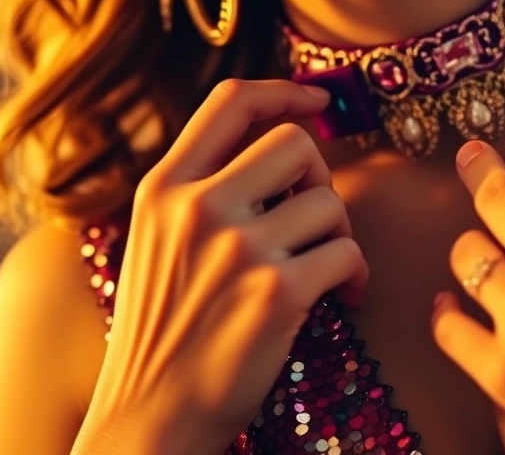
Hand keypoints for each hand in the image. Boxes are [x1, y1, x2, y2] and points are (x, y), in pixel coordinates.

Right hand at [74, 80, 367, 454]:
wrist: (149, 414)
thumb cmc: (163, 330)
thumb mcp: (155, 241)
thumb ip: (202, 188)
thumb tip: (282, 144)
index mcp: (162, 187)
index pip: (230, 102)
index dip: (283, 89)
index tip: (316, 100)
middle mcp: (196, 207)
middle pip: (294, 143)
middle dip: (319, 176)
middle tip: (313, 218)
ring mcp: (235, 248)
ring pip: (330, 202)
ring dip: (338, 235)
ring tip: (322, 267)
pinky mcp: (275, 293)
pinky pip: (347, 254)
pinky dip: (355, 275)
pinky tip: (341, 296)